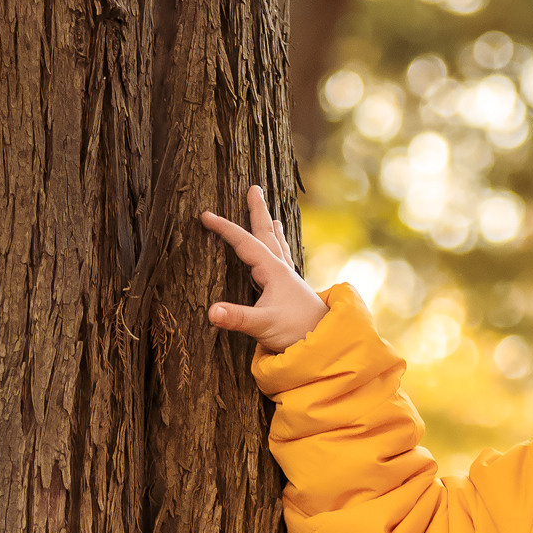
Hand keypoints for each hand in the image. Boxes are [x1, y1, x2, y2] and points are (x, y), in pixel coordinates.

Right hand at [202, 186, 328, 354]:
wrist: (327, 344)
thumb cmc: (296, 332)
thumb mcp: (263, 325)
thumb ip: (237, 318)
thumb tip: (211, 313)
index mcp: (273, 271)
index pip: (244, 242)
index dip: (224, 228)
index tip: (205, 215)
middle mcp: (283, 270)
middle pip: (267, 234)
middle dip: (259, 211)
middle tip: (255, 188)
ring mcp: (290, 280)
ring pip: (277, 246)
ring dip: (272, 228)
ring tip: (273, 216)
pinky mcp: (293, 292)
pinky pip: (284, 261)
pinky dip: (280, 250)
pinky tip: (282, 254)